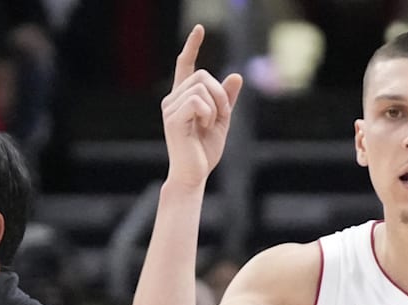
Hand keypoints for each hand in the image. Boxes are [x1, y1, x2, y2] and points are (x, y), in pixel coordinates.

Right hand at [161, 25, 243, 189]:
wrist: (194, 173)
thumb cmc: (204, 150)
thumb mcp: (222, 120)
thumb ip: (227, 99)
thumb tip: (236, 75)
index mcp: (184, 97)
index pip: (185, 65)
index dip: (192, 46)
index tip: (200, 29)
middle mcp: (173, 98)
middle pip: (203, 75)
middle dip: (220, 94)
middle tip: (221, 116)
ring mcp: (170, 107)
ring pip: (201, 87)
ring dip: (216, 105)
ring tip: (210, 124)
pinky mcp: (172, 118)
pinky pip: (198, 101)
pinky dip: (208, 113)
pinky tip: (204, 126)